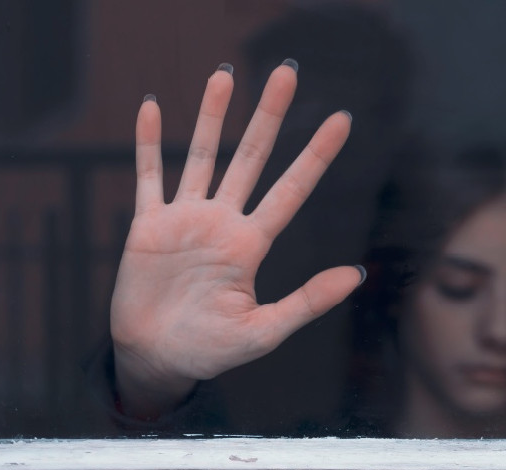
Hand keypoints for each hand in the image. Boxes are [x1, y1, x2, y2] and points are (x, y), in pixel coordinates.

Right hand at [110, 61, 362, 419]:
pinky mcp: (148, 226)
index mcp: (252, 245)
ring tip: (225, 75)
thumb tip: (357, 274)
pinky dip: (149, 144)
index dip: (316, 155)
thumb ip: (308, 301)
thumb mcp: (265, 330)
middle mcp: (224, 223)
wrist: (158, 361)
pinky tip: (155, 108)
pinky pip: (149, 177)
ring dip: (213, 116)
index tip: (342, 121)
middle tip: (287, 73)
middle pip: (251, 158)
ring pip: (203, 156)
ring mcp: (186, 220)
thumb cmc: (212, 350)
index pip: (292, 190)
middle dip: (269, 116)